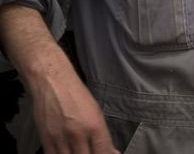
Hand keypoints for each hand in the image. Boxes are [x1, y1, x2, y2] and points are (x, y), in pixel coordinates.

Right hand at [0, 6, 118, 153]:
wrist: (53, 83)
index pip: (103, 152)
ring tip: (81, 151)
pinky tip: (68, 153)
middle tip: (92, 152)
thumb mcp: (96, 113)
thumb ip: (102, 136)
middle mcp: (78, 134)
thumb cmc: (77, 96)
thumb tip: (111, 152)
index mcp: (94, 126)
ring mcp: (60, 138)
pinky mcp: (46, 139)